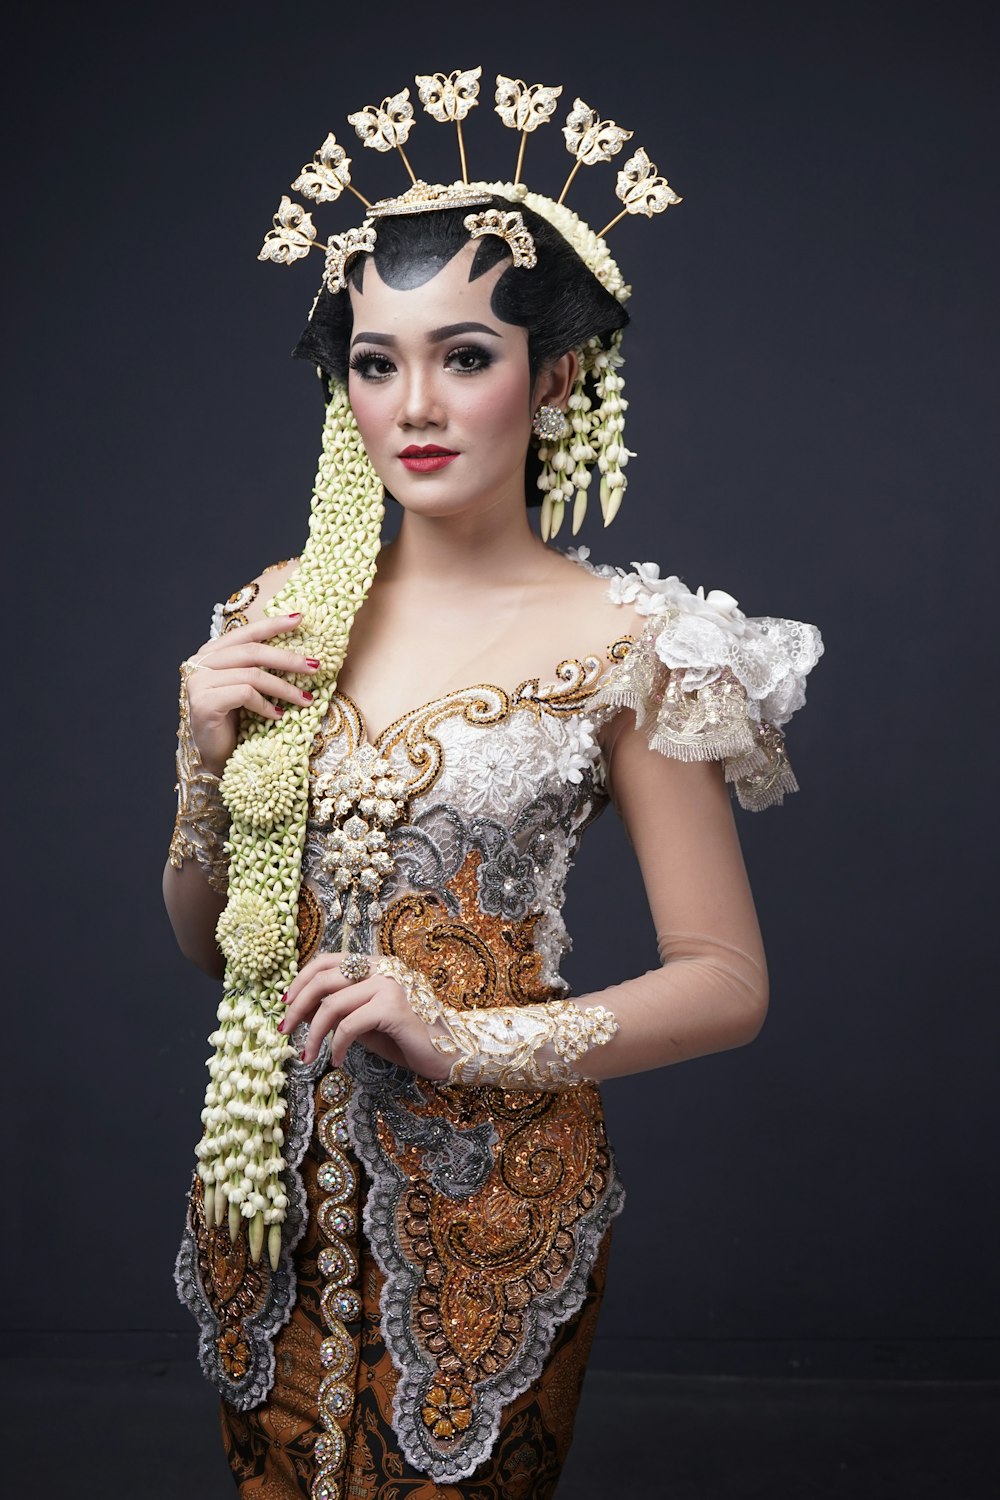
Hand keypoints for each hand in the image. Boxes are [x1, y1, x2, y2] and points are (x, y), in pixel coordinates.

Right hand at [184, 614, 320, 774]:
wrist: (215, 758)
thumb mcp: (247, 688)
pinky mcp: (203, 702)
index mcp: (210, 654)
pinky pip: (244, 693)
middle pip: (251, 651)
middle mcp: (200, 663)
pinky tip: (277, 716)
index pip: (245, 633)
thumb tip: (297, 652)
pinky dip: (266, 704)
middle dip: (288, 658)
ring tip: (306, 699)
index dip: (272, 624)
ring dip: (284, 688)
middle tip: (315, 666)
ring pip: (252, 674)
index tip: (299, 618)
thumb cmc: (234, 723)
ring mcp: (198, 682)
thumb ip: (257, 667)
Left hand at [279, 953, 450, 1079]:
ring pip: (332, 1004)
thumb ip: (341, 1010)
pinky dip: (337, 1046)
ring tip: (307, 1055)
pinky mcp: (393, 1008)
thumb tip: (303, 1009)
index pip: (327, 961)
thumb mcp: (365, 1021)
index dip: (300, 980)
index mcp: (375, 965)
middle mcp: (381, 968)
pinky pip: (350, 1026)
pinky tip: (337, 1061)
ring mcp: (389, 985)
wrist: (449, 1052)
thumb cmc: (406, 1039)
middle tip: (285, 1031)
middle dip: (297, 1007)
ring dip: (313, 1034)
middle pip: (323, 979)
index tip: (285, 1004)